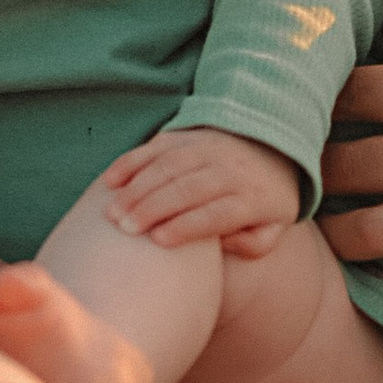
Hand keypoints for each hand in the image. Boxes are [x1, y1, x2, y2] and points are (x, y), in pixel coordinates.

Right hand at [101, 128, 301, 258]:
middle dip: (153, 208)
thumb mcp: (271, 229)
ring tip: (112, 213)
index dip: (186, 226)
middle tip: (125, 229)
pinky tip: (110, 182)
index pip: (216, 213)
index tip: (158, 241)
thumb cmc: (263, 203)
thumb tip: (221, 243)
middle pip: (187, 188)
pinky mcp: (186, 137)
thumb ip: (251, 245)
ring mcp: (206, 148)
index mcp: (251, 199)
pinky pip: (155, 147)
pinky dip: (131, 162)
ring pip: (167, 166)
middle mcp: (228, 169)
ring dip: (136, 188)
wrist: (272, 150)